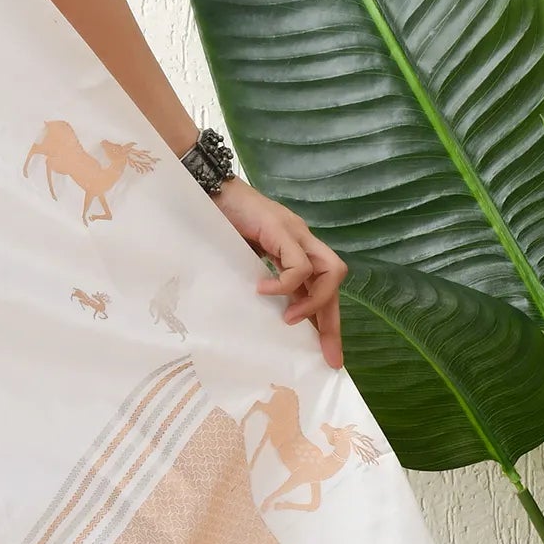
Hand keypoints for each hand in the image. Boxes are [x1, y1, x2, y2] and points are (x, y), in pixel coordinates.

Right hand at [210, 175, 346, 368]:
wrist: (208, 187)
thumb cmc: (219, 221)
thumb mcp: (242, 258)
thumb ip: (257, 278)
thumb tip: (258, 313)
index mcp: (295, 249)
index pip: (322, 288)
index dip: (327, 322)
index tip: (327, 356)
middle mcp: (303, 241)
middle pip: (335, 282)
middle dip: (333, 323)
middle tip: (328, 356)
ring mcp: (296, 233)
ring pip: (330, 271)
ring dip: (314, 302)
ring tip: (289, 318)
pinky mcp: (282, 229)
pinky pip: (299, 264)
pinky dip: (286, 284)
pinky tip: (262, 289)